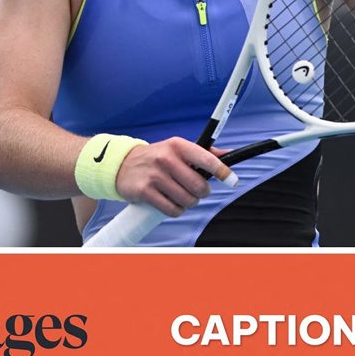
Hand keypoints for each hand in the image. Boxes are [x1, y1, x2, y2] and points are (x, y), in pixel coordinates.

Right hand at [115, 138, 233, 215]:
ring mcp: (155, 175)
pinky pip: (172, 210)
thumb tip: (229, 155)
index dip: (222, 171)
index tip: (231, 180)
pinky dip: (176, 210)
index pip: (206, 159)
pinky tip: (170, 202)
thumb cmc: (158, 158)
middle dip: (201, 193)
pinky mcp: (145, 192)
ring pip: (187, 200)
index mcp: (178, 145)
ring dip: (188, 203)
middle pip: (198, 186)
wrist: (122, 165)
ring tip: (181, 195)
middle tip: (196, 191)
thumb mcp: (178, 149)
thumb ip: (204, 153)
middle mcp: (166, 158)